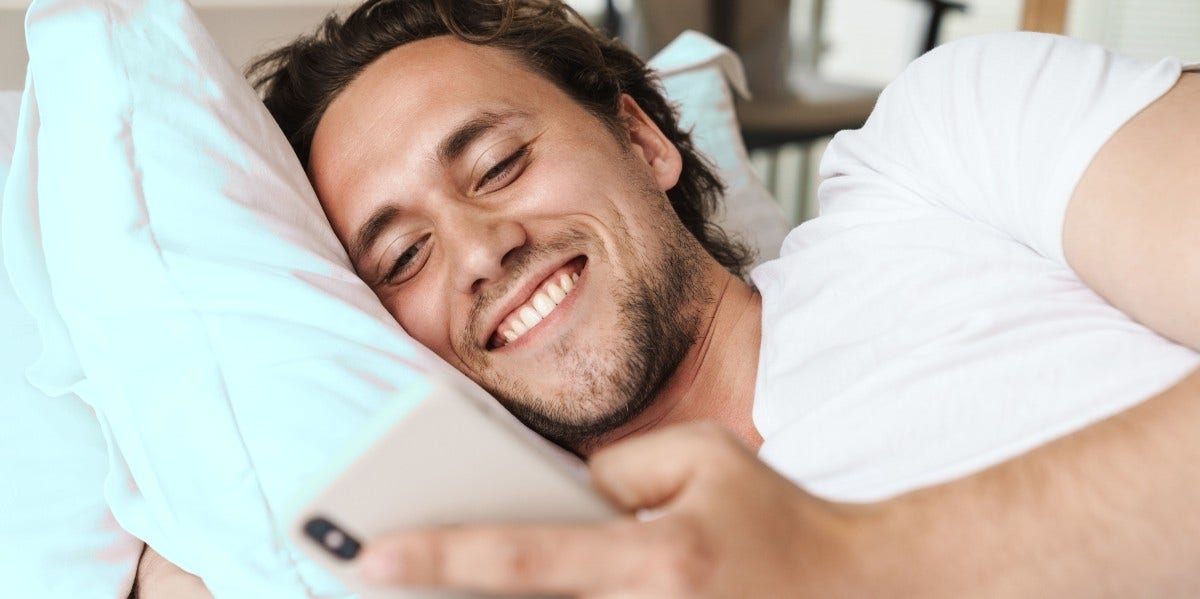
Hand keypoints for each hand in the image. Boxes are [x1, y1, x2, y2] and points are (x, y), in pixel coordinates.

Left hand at [358, 422, 863, 597]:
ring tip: (413, 590)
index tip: (367, 554)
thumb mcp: (702, 457)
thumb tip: (549, 492)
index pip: (525, 558)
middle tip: (360, 576)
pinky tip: (483, 597)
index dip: (441, 557)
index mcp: (655, 560)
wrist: (855, 588)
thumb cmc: (772, 515)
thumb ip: (615, 466)